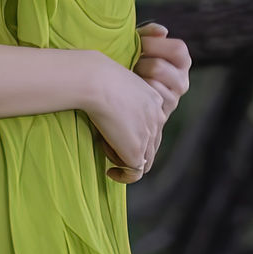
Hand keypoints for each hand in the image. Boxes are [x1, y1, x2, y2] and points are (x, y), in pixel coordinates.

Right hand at [86, 55, 166, 184]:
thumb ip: (118, 98)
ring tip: (106, 155)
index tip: (116, 134)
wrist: (95, 81)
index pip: (151, 124)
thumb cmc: (95, 77)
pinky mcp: (137, 149)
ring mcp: (148, 134)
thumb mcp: (114, 84)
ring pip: (145, 160)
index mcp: (153, 99)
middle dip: (133, 151)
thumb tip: (108, 112)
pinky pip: (135, 172)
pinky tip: (109, 171)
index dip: (135, 134)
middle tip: (111, 150)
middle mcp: (157, 117)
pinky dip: (123, 176)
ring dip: (126, 161)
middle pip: (151, 144)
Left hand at [133, 20, 190, 121]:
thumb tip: (162, 32)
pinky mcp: (162, 115)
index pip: (178, 49)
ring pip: (151, 84)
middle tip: (131, 64)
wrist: (121, 95)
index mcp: (181, 62)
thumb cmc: (133, 64)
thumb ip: (149, 34)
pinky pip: (146, 102)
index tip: (138, 44)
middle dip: (139, 63)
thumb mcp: (141, 45)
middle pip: (159, 67)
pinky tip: (128, 91)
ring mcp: (173, 100)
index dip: (154, 45)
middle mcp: (182, 81)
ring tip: (129, 78)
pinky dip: (134, 94)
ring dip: (135, 79)